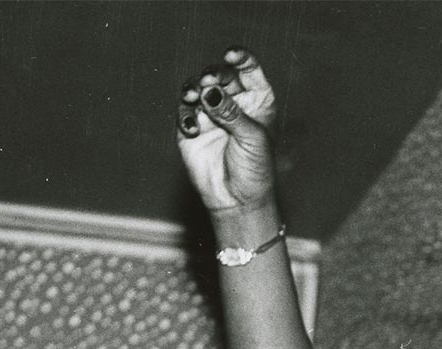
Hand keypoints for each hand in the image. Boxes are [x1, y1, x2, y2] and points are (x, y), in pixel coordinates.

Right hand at [175, 47, 278, 213]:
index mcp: (257, 100)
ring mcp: (210, 112)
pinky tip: (193, 128)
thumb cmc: (255, 169)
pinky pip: (184, 111)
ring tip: (195, 96)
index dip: (240, 58)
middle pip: (220, 74)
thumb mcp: (251, 138)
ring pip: (197, 88)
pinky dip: (186, 115)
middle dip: (213, 73)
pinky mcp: (191, 126)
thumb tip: (209, 89)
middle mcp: (232, 102)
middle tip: (208, 81)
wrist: (237, 199)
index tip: (231, 54)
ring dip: (194, 88)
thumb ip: (231, 112)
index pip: (248, 70)